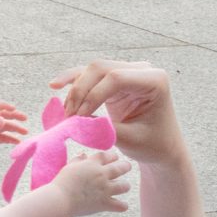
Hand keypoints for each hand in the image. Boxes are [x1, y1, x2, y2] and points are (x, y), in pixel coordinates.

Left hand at [0, 102, 28, 169]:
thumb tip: (3, 118)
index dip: (3, 106)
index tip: (14, 108)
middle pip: (2, 116)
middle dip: (14, 116)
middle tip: (25, 118)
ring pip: (4, 127)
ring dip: (15, 128)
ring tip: (25, 132)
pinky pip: (3, 137)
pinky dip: (10, 138)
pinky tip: (18, 142)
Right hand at [49, 146, 130, 216]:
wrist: (60, 199)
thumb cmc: (61, 183)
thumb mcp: (68, 168)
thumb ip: (77, 161)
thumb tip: (83, 155)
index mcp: (92, 164)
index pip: (107, 156)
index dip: (113, 156)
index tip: (114, 158)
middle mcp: (101, 175)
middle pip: (121, 167)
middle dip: (125, 166)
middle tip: (126, 167)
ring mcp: (105, 189)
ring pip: (124, 186)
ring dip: (125, 186)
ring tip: (124, 187)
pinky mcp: (104, 203)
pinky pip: (120, 206)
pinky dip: (122, 206)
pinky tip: (121, 206)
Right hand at [51, 59, 182, 165]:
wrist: (161, 147)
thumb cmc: (152, 145)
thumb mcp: (129, 139)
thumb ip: (104, 128)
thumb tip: (76, 119)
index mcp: (154, 80)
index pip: (116, 78)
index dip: (93, 96)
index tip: (80, 118)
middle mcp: (141, 70)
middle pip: (101, 68)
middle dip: (81, 91)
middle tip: (69, 116)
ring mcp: (128, 72)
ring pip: (92, 70)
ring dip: (75, 89)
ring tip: (66, 112)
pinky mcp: (115, 80)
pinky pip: (90, 76)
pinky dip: (73, 81)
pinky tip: (55, 85)